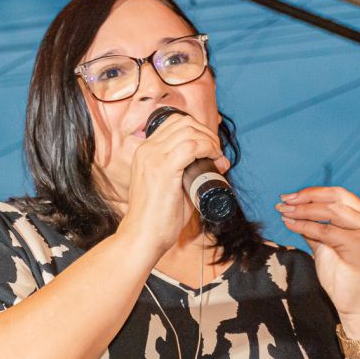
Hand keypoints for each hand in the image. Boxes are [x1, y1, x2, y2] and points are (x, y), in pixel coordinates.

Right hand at [118, 112, 227, 257]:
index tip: (210, 148)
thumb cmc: (157, 217)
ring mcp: (153, 158)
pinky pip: (192, 146)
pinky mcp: (163, 169)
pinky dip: (208, 148)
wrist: (142, 236)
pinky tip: (214, 159)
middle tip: (216, 152)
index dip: (197, 130)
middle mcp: (146, 150)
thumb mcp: (170, 186)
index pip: (173, 123)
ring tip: (217, 157)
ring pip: (189, 131)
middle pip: (183, 122)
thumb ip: (186, 173)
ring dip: (209, 141)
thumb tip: (215, 165)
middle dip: (205, 133)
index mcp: (145, 152)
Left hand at [276, 186, 359, 334]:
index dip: (314, 193)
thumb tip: (294, 211)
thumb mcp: (328, 247)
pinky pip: (326, 231)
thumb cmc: (345, 278)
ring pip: (330, 212)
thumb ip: (316, 228)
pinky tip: (290, 224)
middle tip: (284, 200)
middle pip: (336, 198)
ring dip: (303, 210)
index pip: (340, 195)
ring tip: (284, 212)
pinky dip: (305, 226)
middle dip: (306, 197)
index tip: (290, 196)